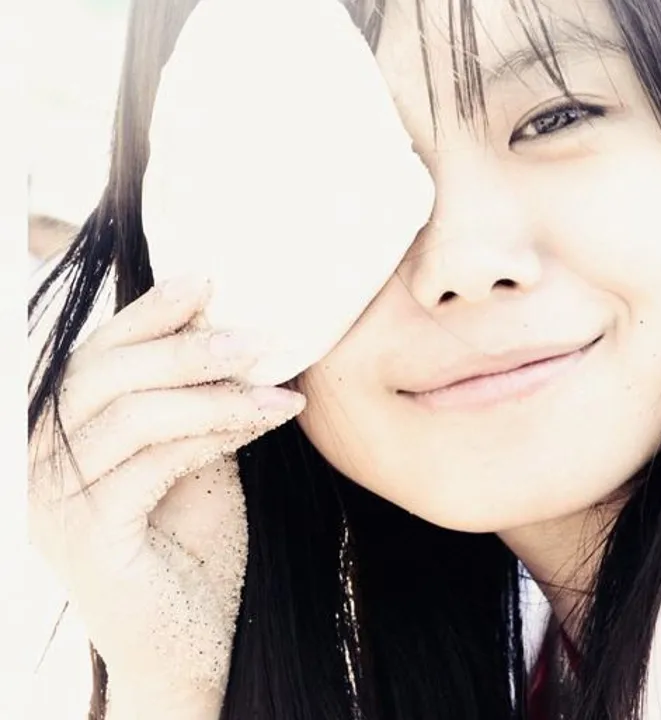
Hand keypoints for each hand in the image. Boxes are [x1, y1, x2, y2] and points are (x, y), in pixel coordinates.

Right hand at [27, 277, 305, 715]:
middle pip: (103, 374)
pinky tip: (266, 421)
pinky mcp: (86, 537)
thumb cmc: (194, 544)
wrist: (191, 639)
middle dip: (187, 347)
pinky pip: (152, 462)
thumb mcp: (194, 455)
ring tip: (279, 386)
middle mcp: (41, 463)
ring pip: (131, 414)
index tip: (207, 280)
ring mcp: (55, 501)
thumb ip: (194, 401)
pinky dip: (214, 433)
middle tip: (260, 339)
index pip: (94, 355)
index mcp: (63, 435)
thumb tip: (228, 329)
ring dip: (214, 391)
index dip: (147, 312)